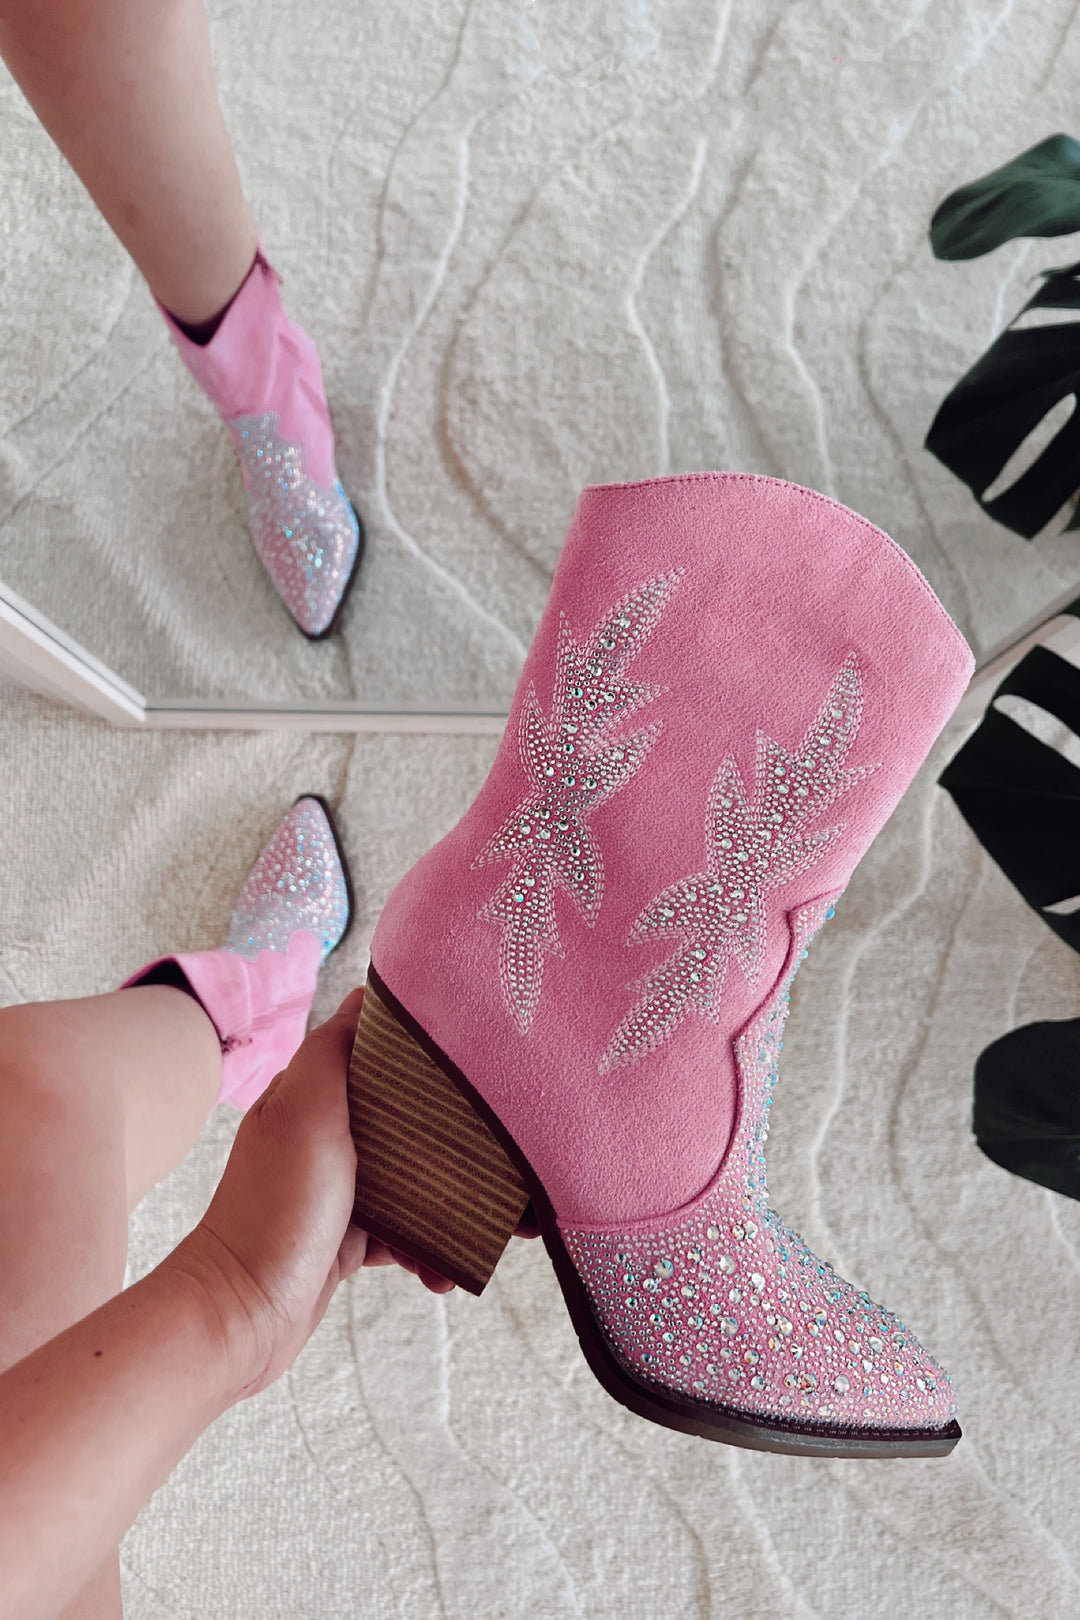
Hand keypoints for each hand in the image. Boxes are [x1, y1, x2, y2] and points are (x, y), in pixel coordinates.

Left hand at [165, 987, 452, 1403]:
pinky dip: (429, 1249)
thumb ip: (335, 1050)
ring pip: (417, 1182)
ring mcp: (338, 1189)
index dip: (435, 1060)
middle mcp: (326, 1135)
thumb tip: (371, 994)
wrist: (240, 1316)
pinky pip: (406, 1234)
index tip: (484, 1067)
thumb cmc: (274, 1208)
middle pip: (411, 1121)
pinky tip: (441, 1270)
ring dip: (453, 1205)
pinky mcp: (348, 1239)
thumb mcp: (306, 1110)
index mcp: (315, 1093)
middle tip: (508, 1160)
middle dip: (462, 1142)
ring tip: (487, 1229)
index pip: (386, 1058)